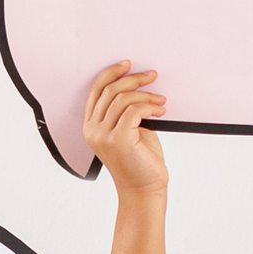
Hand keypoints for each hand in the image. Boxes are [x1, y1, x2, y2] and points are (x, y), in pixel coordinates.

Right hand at [83, 61, 168, 192]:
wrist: (144, 189)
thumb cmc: (140, 161)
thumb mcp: (130, 130)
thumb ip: (128, 111)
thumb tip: (140, 87)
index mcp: (91, 126)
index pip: (97, 90)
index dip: (112, 73)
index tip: (128, 64)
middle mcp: (92, 130)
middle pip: (110, 91)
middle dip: (133, 79)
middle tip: (152, 76)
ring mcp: (103, 135)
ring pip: (122, 99)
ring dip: (146, 95)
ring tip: (161, 101)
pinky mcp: (117, 140)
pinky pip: (134, 111)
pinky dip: (149, 106)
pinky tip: (160, 111)